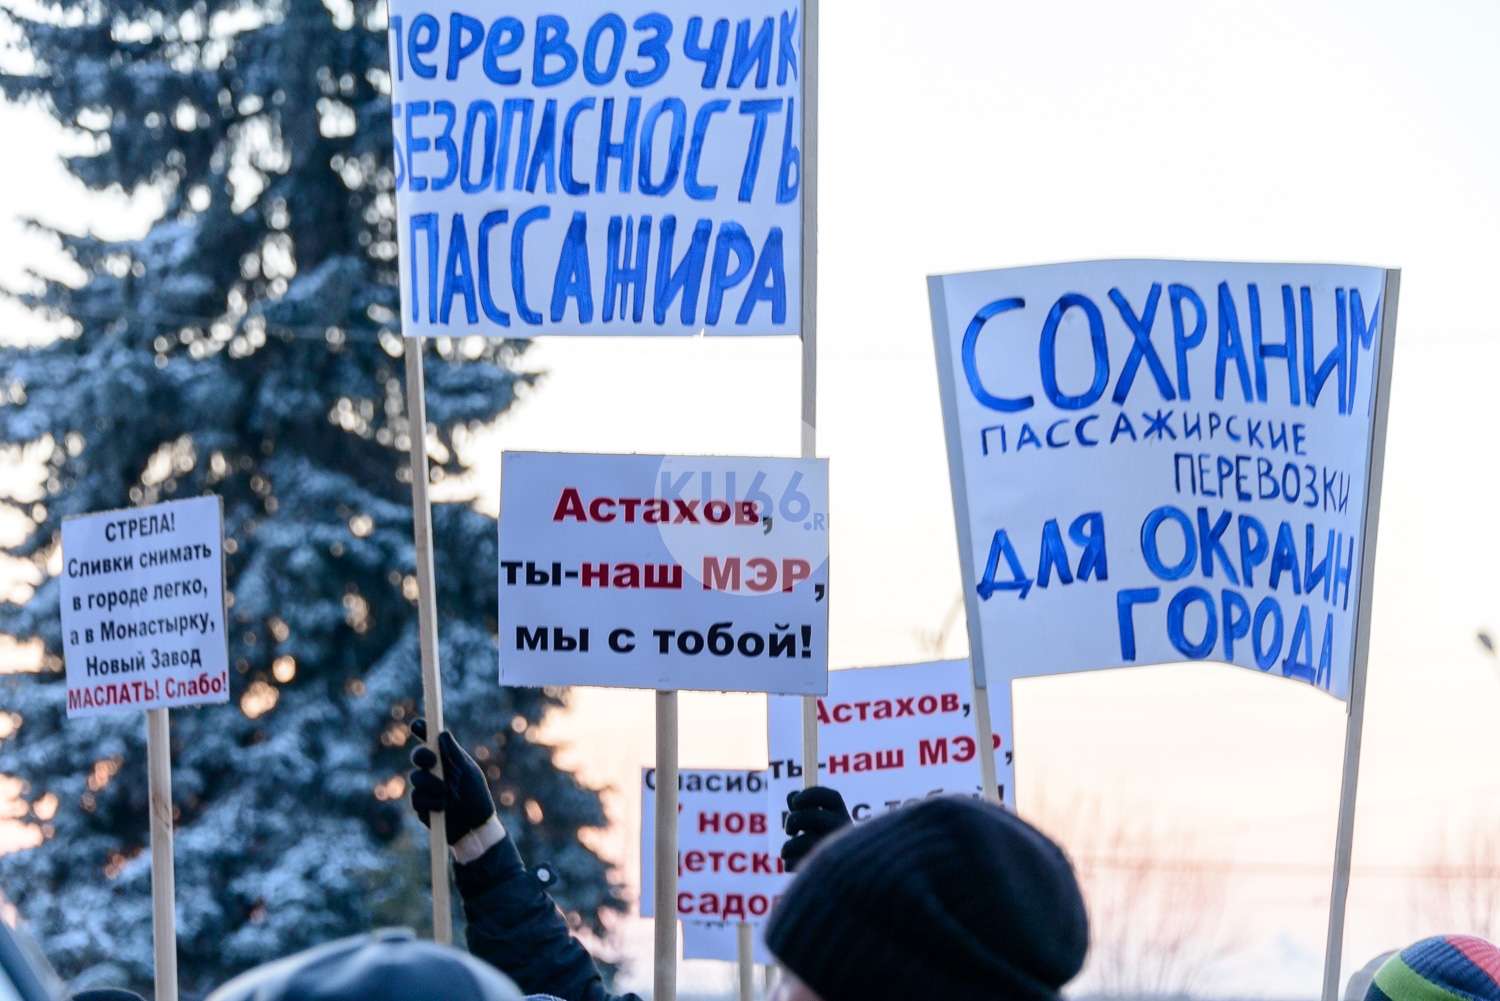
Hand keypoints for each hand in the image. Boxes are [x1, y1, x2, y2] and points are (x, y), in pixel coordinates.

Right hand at [409, 719, 496, 846]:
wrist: (474, 827)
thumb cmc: (476, 797)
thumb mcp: (468, 773)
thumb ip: (454, 754)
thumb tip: (442, 733)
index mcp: (447, 760)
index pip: (432, 741)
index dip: (423, 730)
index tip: (418, 724)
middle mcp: (435, 771)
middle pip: (418, 757)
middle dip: (422, 756)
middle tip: (432, 761)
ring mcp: (426, 788)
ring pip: (416, 777)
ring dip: (431, 785)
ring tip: (447, 795)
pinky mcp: (421, 805)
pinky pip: (417, 798)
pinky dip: (431, 801)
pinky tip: (443, 808)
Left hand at [781, 786, 850, 871]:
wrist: (836, 877)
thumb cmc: (821, 845)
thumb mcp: (814, 824)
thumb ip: (803, 808)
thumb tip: (791, 797)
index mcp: (842, 815)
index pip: (832, 797)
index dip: (810, 795)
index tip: (794, 802)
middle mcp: (843, 831)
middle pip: (815, 817)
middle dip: (794, 820)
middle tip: (789, 830)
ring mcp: (836, 852)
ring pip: (805, 843)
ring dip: (787, 847)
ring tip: (785, 851)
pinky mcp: (826, 871)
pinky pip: (799, 863)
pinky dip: (789, 863)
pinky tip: (790, 864)